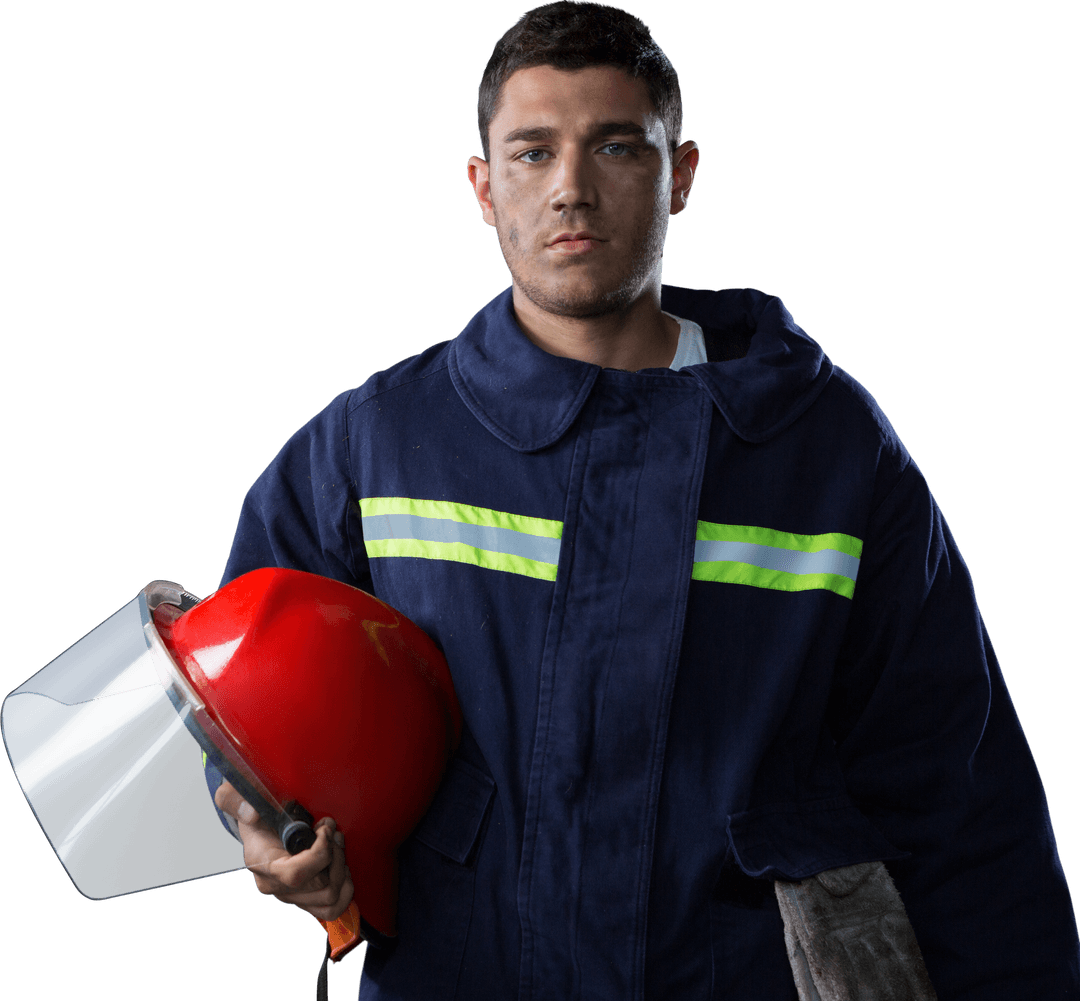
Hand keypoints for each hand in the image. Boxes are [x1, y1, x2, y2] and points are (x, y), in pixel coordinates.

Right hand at [214, 779, 354, 921]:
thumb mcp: (237, 797)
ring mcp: (290, 895)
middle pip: (321, 886)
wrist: (257, 825)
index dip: (320, 853)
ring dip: (342, 870)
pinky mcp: (303, 898)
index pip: (295, 874)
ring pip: (330, 899)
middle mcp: (275, 886)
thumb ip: (234, 800)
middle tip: (333, 832)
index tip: (325, 828)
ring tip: (337, 846)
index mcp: (261, 863)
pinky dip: (344, 888)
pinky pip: (331, 908)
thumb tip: (250, 813)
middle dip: (335, 854)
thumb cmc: (253, 809)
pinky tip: (340, 863)